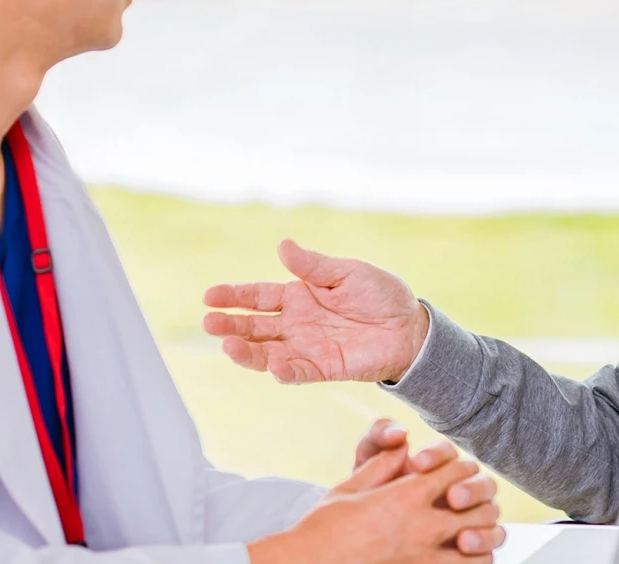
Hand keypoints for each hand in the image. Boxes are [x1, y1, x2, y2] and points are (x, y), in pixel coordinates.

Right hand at [203, 239, 430, 384]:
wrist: (410, 326)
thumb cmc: (380, 295)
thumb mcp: (347, 272)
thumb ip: (314, 266)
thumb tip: (283, 245)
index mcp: (299, 295)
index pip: (258, 296)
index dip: (234, 296)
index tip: (209, 295)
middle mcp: (296, 323)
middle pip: (255, 326)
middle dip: (230, 324)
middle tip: (208, 322)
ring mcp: (307, 347)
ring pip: (267, 352)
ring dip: (246, 351)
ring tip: (227, 344)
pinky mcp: (323, 368)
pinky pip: (298, 372)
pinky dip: (283, 371)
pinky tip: (272, 365)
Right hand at [249, 445, 505, 563]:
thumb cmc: (321, 529)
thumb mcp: (351, 486)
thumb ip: (381, 465)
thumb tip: (399, 447)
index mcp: (407, 495)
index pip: (458, 469)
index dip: (461, 466)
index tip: (454, 471)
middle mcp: (421, 526)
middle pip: (476, 506)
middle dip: (478, 501)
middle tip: (467, 503)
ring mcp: (422, 557)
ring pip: (476, 547)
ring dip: (480, 538)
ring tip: (471, 537)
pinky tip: (462, 560)